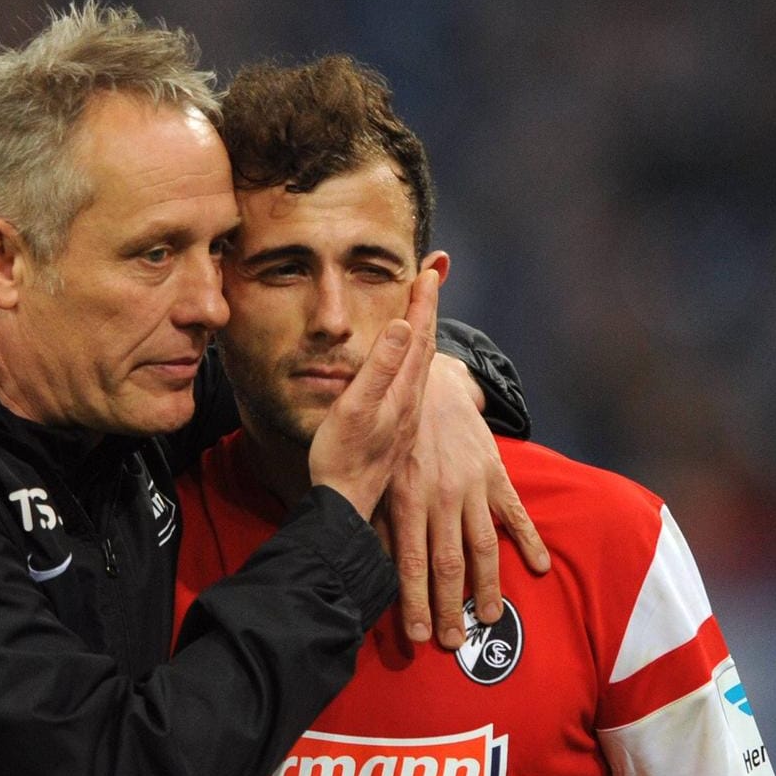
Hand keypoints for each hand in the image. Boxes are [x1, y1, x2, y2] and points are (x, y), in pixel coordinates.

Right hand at [306, 268, 437, 519]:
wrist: (344, 505)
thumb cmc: (343, 457)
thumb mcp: (357, 406)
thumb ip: (380, 366)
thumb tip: (404, 326)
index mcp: (403, 391)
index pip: (419, 335)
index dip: (424, 301)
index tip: (429, 271)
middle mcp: (411, 402)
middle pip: (425, 346)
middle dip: (428, 309)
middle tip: (432, 278)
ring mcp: (405, 417)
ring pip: (420, 365)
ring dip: (422, 333)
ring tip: (422, 311)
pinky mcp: (396, 430)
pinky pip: (410, 382)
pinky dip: (412, 359)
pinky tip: (407, 364)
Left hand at [383, 354, 550, 648]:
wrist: (431, 384)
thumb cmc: (396, 438)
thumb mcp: (380, 476)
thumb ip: (382, 521)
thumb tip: (377, 570)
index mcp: (407, 497)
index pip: (411, 562)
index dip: (414, 602)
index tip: (417, 636)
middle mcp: (441, 495)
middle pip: (448, 563)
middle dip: (450, 607)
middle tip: (454, 642)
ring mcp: (472, 485)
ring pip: (483, 545)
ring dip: (487, 586)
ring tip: (489, 618)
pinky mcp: (496, 473)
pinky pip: (515, 513)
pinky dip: (529, 540)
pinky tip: (538, 568)